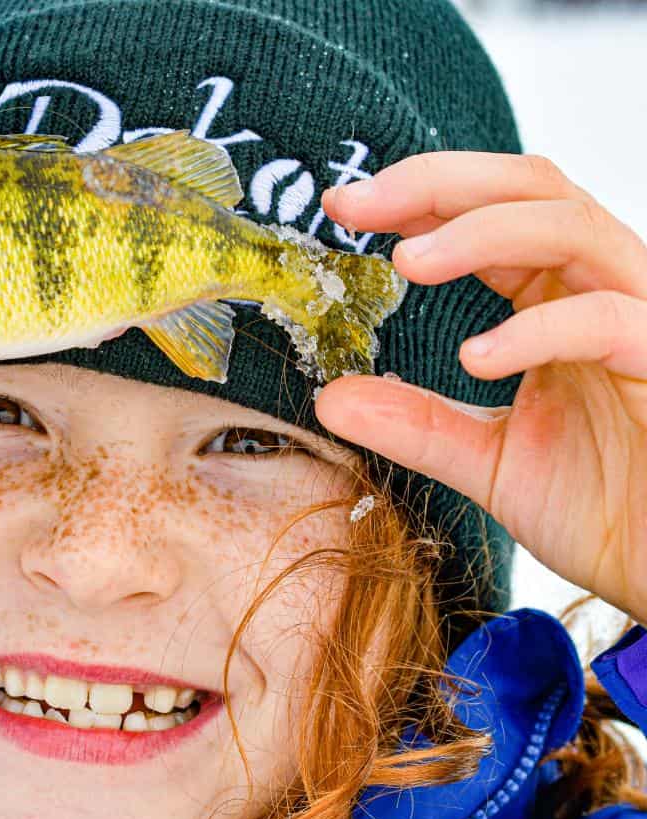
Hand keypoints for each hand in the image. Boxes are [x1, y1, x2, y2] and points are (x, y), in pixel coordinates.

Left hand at [316, 152, 646, 623]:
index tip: (340, 207)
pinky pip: (607, 319)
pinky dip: (536, 331)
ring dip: (479, 233)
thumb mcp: (489, 461)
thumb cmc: (607, 507)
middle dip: (436, 184)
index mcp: (558, 300)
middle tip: (355, 204)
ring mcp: (642, 317)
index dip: (417, 198)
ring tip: (405, 262)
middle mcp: (602, 290)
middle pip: (530, 189)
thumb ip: (417, 425)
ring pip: (570, 227)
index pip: (489, 215)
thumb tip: (330, 399)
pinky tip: (476, 358)